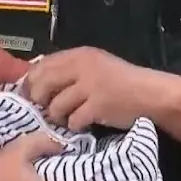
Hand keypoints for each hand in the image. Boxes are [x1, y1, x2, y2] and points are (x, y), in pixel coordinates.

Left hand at [24, 47, 161, 131]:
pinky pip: (73, 121)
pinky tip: (84, 123)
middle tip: (46, 109)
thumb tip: (34, 80)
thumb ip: (68, 69)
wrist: (150, 94)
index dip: (31, 83)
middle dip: (40, 101)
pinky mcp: (98, 106)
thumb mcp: (94, 65)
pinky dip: (75, 125)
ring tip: (69, 117)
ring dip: (59, 116)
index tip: (30, 95)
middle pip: (43, 84)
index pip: (41, 66)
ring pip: (56, 106)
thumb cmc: (120, 82)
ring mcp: (91, 86)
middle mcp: (82, 67)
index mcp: (79, 55)